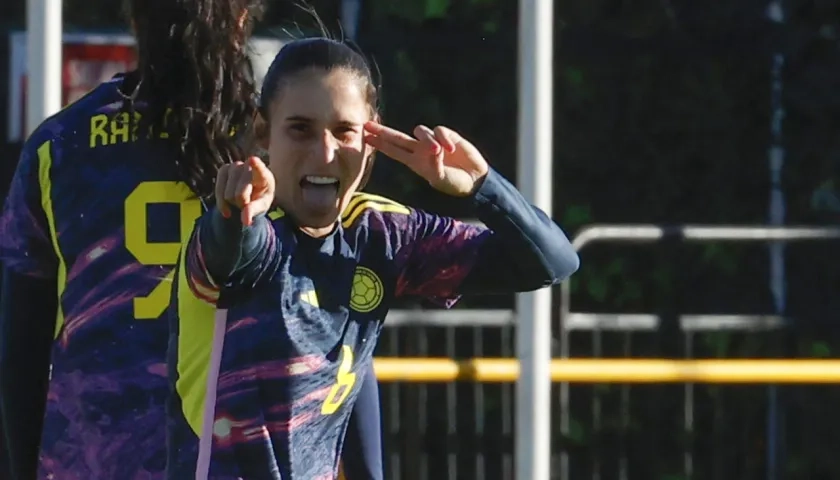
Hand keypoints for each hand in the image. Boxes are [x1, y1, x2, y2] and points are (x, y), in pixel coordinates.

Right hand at [215, 157, 274, 225]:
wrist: (249, 195)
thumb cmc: (259, 199)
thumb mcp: (261, 206)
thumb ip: (254, 211)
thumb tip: (245, 221)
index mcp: (264, 175)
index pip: (259, 169)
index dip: (255, 165)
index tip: (252, 160)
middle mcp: (249, 167)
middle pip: (240, 194)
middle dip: (242, 204)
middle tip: (247, 203)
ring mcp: (235, 166)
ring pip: (228, 194)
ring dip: (232, 203)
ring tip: (240, 200)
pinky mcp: (223, 169)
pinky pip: (218, 191)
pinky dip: (222, 203)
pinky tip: (227, 207)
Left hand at [364, 122, 488, 196]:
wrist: (473, 179)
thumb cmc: (454, 183)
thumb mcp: (440, 179)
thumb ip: (434, 165)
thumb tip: (432, 149)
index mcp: (414, 162)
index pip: (394, 151)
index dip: (380, 145)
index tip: (365, 138)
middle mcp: (420, 150)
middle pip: (397, 137)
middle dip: (382, 131)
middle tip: (366, 125)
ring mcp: (432, 141)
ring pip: (420, 131)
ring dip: (427, 140)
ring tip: (439, 152)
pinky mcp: (446, 135)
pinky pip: (439, 130)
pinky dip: (444, 139)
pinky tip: (451, 150)